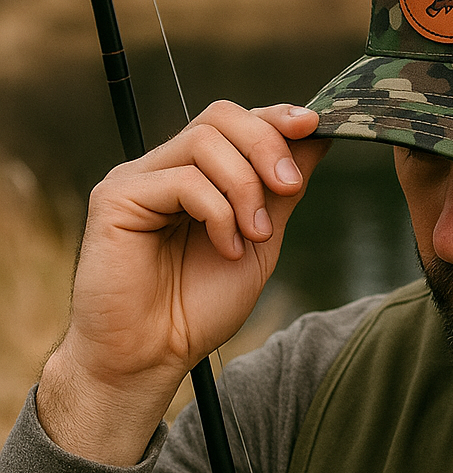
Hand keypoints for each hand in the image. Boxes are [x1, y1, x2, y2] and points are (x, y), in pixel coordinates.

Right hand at [37, 101, 327, 464]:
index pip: (235, 121)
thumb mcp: (260, 241)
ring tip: (255, 235)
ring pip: (204, 142)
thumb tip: (315, 138)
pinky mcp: (116, 197)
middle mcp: (164, 167)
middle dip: (267, 145)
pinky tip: (226, 248)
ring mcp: (138, 179)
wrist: (153, 355)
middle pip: (220, 117)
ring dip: (246, 187)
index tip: (315, 125)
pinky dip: (218, 213)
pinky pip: (183, 180)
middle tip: (291, 187)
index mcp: (197, 174)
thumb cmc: (200, 305)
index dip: (275, 117)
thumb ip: (280, 191)